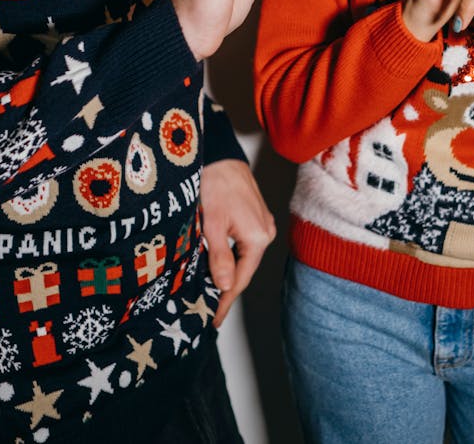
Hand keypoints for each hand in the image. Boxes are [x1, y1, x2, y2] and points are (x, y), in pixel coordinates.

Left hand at [200, 158, 275, 327]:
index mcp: (258, 237)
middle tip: (207, 308)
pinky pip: (244, 244)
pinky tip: (218, 263)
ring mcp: (262, 223)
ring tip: (209, 290)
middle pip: (244, 269)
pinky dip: (231, 256)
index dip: (225, 301)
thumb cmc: (216, 184)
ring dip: (228, 272)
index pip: (240, 279)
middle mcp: (265, 232)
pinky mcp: (255, 216)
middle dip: (226, 288)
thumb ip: (219, 257)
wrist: (220, 154)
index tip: (213, 319)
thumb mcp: (212, 224)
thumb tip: (226, 287)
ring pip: (244, 257)